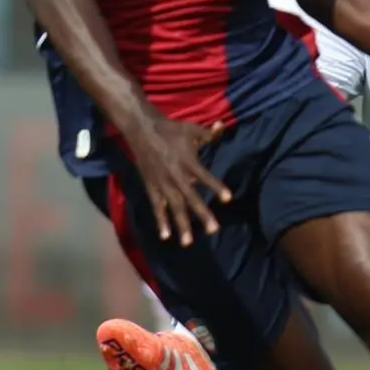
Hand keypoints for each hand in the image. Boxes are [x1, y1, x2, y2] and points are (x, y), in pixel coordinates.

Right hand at [121, 112, 232, 246]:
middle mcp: (176, 176)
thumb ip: (207, 134)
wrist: (142, 130)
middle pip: (191, 198)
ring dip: (181, 225)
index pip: (204, 177)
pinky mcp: (152, 187)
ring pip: (174, 207)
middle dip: (202, 214)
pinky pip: (157, 206)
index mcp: (188, 162)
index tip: (227, 199)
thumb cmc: (170, 129)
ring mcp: (163, 184)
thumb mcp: (191, 128)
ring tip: (188, 242)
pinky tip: (165, 236)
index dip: (215, 187)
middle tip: (213, 229)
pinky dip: (161, 221)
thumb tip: (221, 127)